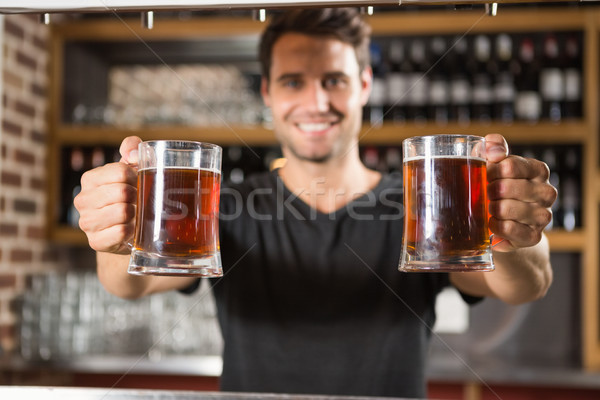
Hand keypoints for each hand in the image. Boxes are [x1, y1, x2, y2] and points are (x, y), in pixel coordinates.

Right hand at [74, 136, 142, 253]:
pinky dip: (131, 231)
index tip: (137, 183)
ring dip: (134, 214)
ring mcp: (86, 222)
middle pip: (122, 192)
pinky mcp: (95, 242)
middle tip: (138, 201)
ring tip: (134, 214)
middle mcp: (82, 200)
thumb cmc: (130, 194)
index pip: (120, 171)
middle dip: (136, 196)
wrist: (128, 229)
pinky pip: (120, 233)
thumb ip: (132, 148)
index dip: (135, 177)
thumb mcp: (131, 168)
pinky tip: (130, 229)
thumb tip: (133, 153)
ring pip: (122, 212)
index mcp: (90, 179)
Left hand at [485, 134, 557, 251]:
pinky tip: (492, 222)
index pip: (509, 166)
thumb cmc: (495, 186)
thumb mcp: (492, 162)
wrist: (500, 221)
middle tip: (486, 193)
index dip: (491, 171)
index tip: (486, 175)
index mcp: (538, 170)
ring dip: (491, 208)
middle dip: (488, 191)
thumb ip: (492, 147)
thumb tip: (494, 150)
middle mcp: (546, 192)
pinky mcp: (534, 236)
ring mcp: (543, 216)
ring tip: (490, 208)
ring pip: (506, 209)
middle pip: (505, 187)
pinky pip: (508, 229)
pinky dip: (495, 225)